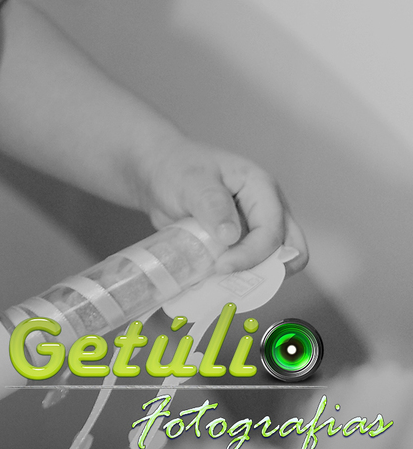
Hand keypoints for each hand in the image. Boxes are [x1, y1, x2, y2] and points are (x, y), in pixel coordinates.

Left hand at [135, 135, 308, 275]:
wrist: (158, 173)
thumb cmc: (176, 166)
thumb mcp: (191, 180)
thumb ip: (211, 204)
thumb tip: (231, 236)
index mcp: (260, 187)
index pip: (272, 230)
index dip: (251, 254)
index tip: (222, 266)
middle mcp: (266, 209)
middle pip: (291, 249)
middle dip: (270, 271)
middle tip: (234, 279)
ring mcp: (256, 228)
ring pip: (274, 263)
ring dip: (254, 278)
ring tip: (221, 281)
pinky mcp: (242, 245)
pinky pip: (252, 268)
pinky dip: (239, 278)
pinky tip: (214, 280)